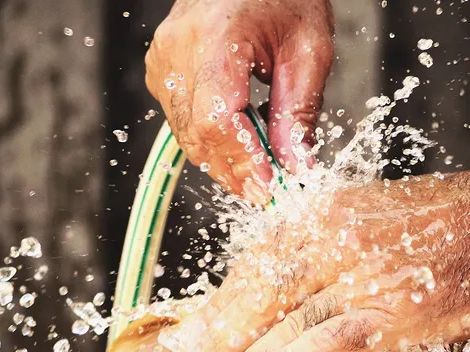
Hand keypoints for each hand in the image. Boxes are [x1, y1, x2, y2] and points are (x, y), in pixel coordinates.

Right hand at [145, 0, 334, 201]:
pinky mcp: (162, 68)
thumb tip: (296, 167)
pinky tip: (240, 151)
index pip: (217, 118)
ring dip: (224, 162)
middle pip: (197, 133)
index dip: (243, 160)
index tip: (270, 188)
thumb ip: (298, 112)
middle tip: (269, 196)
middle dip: (235, 171)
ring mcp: (163, 58)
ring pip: (186, 133)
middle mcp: (178, 49)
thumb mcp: (308, 52)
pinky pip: (182, 119)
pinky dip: (211, 142)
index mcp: (216, 38)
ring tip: (260, 178)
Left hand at [174, 168, 469, 351]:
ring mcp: (360, 276)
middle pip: (257, 291)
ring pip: (280, 319)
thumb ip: (335, 245)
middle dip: (216, 333)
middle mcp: (332, 240)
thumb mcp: (377, 215)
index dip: (224, 302)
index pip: (257, 262)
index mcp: (324, 215)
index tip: (199, 331)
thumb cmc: (452, 223)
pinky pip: (322, 344)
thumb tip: (304, 286)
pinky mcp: (390, 313)